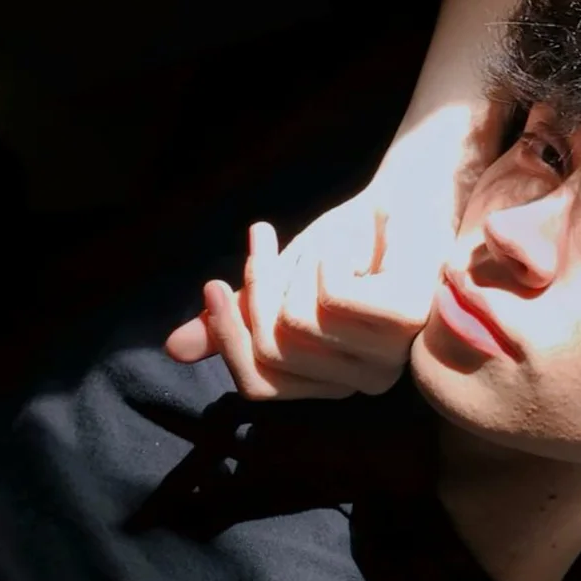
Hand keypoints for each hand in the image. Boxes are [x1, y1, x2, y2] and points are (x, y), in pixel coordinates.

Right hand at [164, 170, 457, 399]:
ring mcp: (394, 352)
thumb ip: (238, 319)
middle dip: (257, 286)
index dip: (228, 333)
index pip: (259, 386)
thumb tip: (174, 348)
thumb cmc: (346, 243)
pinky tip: (355, 240)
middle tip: (262, 238)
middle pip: (273, 349)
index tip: (213, 282)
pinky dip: (328, 255)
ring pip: (298, 322)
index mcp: (338, 383)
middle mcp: (369, 381)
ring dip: (297, 265)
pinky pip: (331, 296)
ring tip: (325, 243)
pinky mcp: (407, 317)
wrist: (401, 194)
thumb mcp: (280, 283)